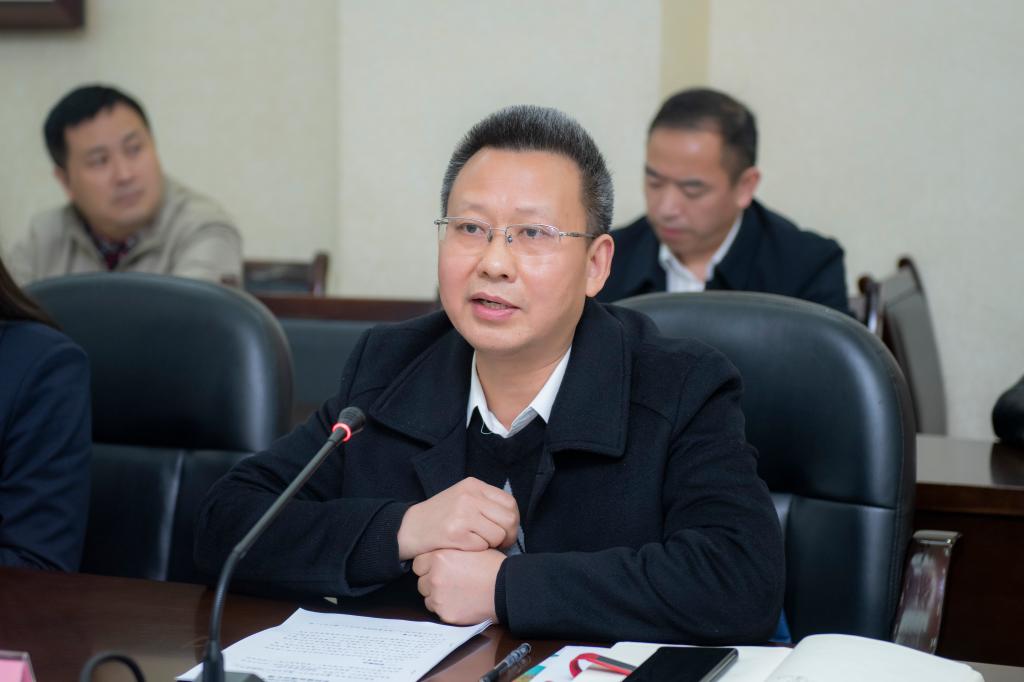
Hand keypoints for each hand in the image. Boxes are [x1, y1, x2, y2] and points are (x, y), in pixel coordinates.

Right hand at [397, 477, 518, 559]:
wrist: (409, 528)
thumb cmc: (440, 516)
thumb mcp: (462, 498)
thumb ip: (485, 502)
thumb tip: (513, 519)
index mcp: (473, 485)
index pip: (510, 503)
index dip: (513, 520)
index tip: (506, 530)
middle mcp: (469, 496)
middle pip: (509, 519)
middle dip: (508, 535)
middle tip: (499, 543)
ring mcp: (462, 514)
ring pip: (498, 535)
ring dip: (492, 544)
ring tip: (479, 543)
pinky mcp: (456, 533)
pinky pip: (482, 546)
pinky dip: (478, 550)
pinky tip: (466, 547)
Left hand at [412, 549, 505, 623]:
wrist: (506, 589)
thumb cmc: (493, 567)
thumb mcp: (470, 548)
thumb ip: (450, 551)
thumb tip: (441, 553)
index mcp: (440, 557)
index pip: (419, 563)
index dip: (428, 565)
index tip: (437, 568)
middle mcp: (435, 577)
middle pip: (421, 580)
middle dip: (431, 581)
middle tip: (448, 581)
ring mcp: (439, 597)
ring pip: (427, 597)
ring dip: (437, 595)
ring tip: (455, 592)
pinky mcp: (445, 614)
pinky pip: (438, 611)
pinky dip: (445, 607)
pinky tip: (460, 602)